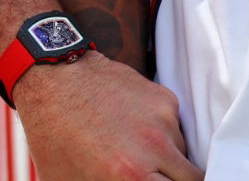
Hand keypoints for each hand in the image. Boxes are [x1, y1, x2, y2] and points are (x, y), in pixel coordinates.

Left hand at [13, 51, 202, 180]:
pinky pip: (175, 127)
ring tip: (133, 150)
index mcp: (130, 177)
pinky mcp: (165, 99)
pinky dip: (162, 132)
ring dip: (169, 159)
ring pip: (184, 154)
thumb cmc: (55, 136)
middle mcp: (154, 150)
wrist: (54, 78)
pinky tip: (133, 127)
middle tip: (155, 177)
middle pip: (194, 179)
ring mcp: (163, 121)